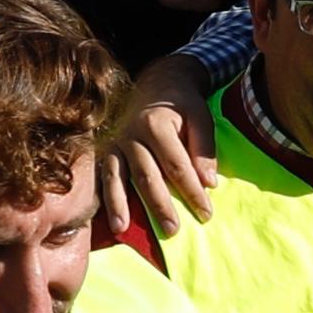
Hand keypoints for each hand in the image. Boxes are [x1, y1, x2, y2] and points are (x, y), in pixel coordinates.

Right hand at [95, 55, 221, 239]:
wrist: (156, 82)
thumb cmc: (183, 104)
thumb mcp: (201, 116)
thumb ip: (204, 148)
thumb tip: (209, 183)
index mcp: (157, 124)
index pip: (177, 165)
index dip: (192, 191)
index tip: (206, 212)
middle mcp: (131, 134)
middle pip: (147, 176)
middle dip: (160, 205)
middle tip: (173, 230)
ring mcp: (115, 142)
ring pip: (118, 177)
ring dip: (120, 205)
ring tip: (122, 229)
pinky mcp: (106, 149)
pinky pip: (103, 175)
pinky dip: (105, 197)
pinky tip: (107, 216)